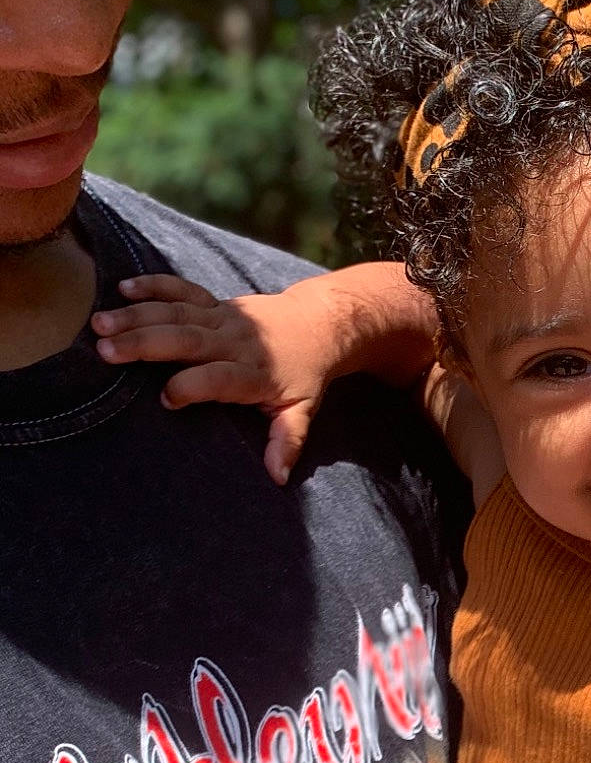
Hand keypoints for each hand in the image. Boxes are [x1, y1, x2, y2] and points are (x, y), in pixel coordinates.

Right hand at [92, 274, 335, 484]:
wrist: (318, 326)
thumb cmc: (304, 376)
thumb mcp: (302, 411)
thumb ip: (287, 442)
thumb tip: (277, 477)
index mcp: (253, 373)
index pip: (218, 378)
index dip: (192, 386)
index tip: (166, 399)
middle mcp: (234, 342)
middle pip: (187, 339)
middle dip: (145, 344)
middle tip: (106, 352)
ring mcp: (222, 318)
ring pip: (176, 313)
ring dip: (137, 316)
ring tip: (100, 324)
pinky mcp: (215, 302)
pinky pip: (182, 290)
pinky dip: (154, 285)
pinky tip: (122, 288)